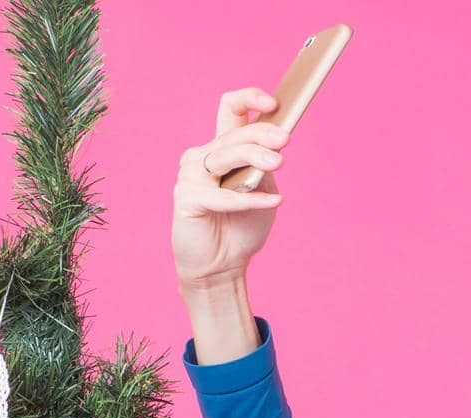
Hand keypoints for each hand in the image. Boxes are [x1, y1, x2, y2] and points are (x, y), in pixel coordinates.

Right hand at [172, 87, 289, 288]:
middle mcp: (203, 156)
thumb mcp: (262, 191)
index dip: (249, 99)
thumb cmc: (241, 227)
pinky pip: (222, 195)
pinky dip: (249, 198)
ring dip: (254, 157)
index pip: (230, 109)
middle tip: (284, 140)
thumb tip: (276, 144)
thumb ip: (264, 168)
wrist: (221, 266)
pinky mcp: (186, 198)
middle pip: (233, 135)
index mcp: (223, 148)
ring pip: (225, 156)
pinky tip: (274, 201)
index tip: (274, 103)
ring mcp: (191, 175)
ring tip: (278, 163)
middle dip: (261, 134)